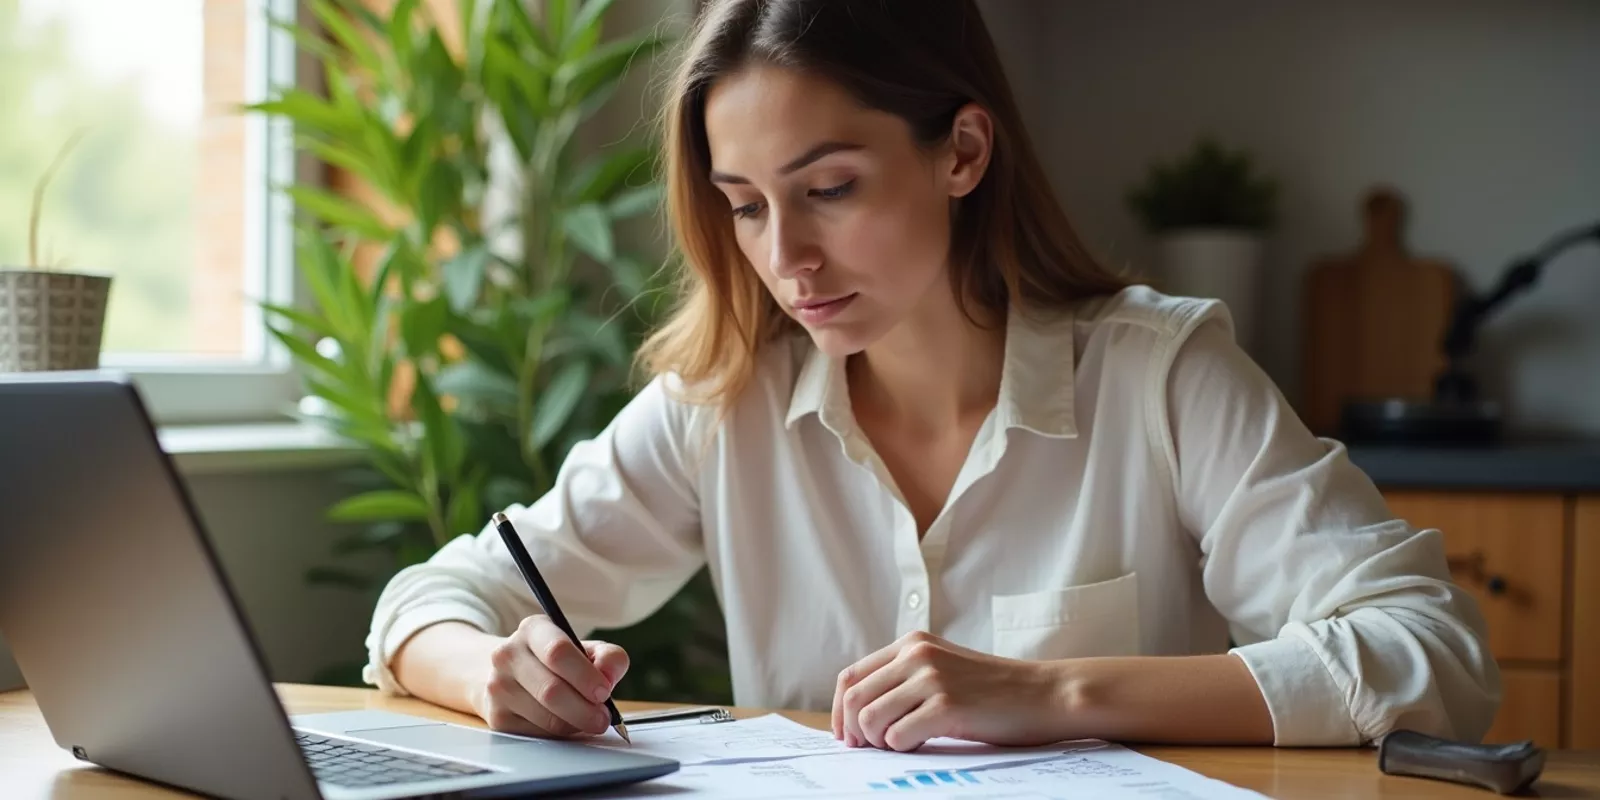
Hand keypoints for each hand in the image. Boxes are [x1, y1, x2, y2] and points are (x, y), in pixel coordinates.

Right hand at [470, 614, 628, 738]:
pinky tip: (565, 722)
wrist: (507, 673)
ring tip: (588, 719)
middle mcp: (508, 654)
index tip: (604, 692)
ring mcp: (498, 687)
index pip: (558, 652)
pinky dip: (559, 733)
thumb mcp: (584, 649)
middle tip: (603, 718)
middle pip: (551, 690)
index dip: (585, 676)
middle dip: (585, 709)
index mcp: (533, 629)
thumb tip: (609, 676)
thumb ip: (608, 657)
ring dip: (575, 724)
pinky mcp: (496, 717)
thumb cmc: (554, 662)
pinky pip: (537, 734)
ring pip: (545, 717)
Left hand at [831, 631, 1067, 751]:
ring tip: (904, 744)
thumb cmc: (994, 692)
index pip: (850, 677)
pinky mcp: (947, 705)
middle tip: (870, 750)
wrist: (1045, 694)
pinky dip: (903, 748)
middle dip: (855, 732)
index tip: (847, 736)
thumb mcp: (943, 670)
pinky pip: (897, 737)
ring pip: (870, 719)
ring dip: (880, 742)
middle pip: (854, 699)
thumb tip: (857, 717)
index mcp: (912, 643)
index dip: (840, 711)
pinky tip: (925, 743)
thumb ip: (904, 680)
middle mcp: (917, 654)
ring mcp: (932, 678)